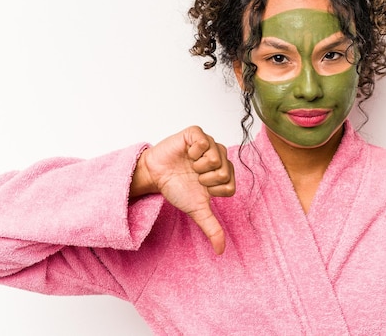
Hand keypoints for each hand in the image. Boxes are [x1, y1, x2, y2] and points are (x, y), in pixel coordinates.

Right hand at [130, 126, 234, 254]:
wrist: (155, 175)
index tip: (201, 188)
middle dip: (205, 179)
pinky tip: (187, 154)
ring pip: (216, 157)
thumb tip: (221, 251)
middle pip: (224, 172)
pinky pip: (204, 141)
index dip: (213, 190)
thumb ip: (211, 228)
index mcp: (224, 174)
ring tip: (190, 165)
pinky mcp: (196, 133)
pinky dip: (193, 152)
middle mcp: (220, 157)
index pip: (230, 186)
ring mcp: (209, 144)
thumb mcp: (196, 210)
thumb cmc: (177, 188)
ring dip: (198, 166)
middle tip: (194, 176)